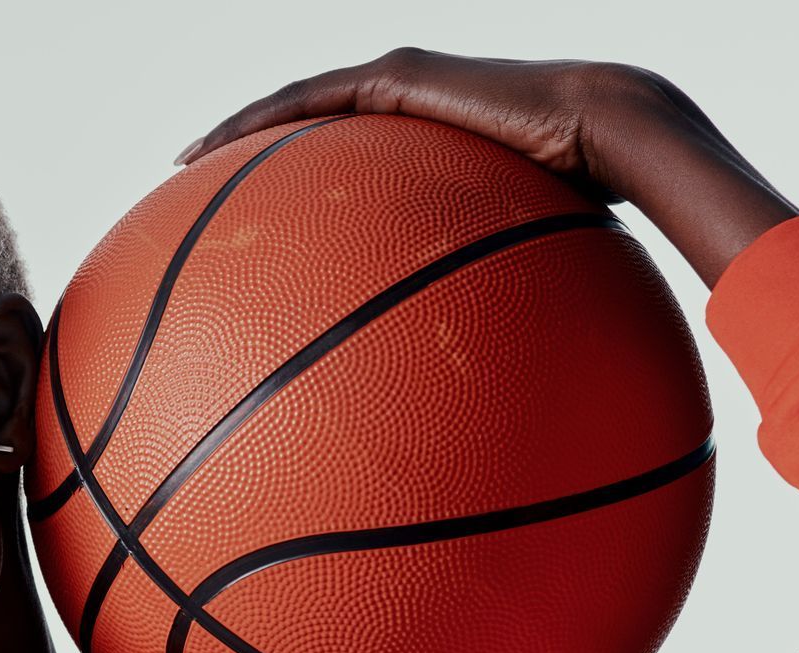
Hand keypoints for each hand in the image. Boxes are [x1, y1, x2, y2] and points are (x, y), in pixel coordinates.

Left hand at [173, 49, 798, 288]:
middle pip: (312, 138)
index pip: (354, 178)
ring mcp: (402, 90)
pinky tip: (211, 152)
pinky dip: (258, 119)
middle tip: (195, 205)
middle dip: (250, 167)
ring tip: (184, 164)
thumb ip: (492, 331)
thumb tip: (491, 430)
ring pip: (297, 108)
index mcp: (436, 160)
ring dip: (237, 132)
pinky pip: (308, 99)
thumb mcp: (526, 287)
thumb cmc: (588, 217)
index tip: (255, 248)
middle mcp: (411, 119)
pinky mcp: (398, 76)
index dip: (300, 204)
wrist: (614, 139)